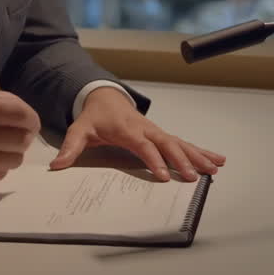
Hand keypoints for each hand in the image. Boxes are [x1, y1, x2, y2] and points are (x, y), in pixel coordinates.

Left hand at [49, 87, 225, 181]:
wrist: (104, 97)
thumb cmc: (94, 117)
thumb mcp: (79, 130)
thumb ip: (70, 148)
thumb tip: (57, 165)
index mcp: (127, 129)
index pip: (143, 145)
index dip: (153, 159)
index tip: (163, 175)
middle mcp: (146, 129)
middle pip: (167, 144)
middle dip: (181, 160)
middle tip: (192, 177)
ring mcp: (156, 131)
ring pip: (180, 143)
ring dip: (198, 155)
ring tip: (215, 168)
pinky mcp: (162, 135)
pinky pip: (183, 143)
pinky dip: (200, 151)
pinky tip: (216, 160)